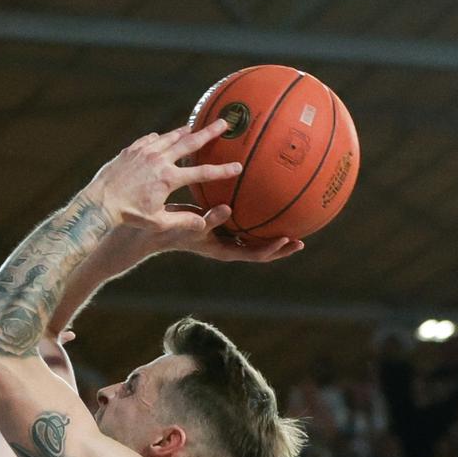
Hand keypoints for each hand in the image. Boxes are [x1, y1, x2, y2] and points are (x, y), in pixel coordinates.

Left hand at [84, 120, 240, 232]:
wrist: (99, 202)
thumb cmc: (128, 215)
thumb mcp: (158, 222)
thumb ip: (183, 222)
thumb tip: (205, 224)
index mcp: (168, 178)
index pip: (202, 173)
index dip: (222, 171)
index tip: (238, 167)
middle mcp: (159, 160)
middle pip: (190, 143)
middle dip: (209, 133)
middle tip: (224, 123)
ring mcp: (144, 152)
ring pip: (169, 137)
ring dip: (184, 131)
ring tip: (194, 126)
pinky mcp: (131, 150)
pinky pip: (149, 140)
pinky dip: (159, 138)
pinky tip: (162, 137)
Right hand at [146, 203, 303, 261]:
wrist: (156, 230)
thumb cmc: (173, 229)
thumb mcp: (191, 225)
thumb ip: (211, 219)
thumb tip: (229, 210)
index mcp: (224, 251)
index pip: (254, 255)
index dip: (272, 250)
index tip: (287, 240)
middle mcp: (228, 246)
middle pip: (260, 251)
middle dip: (280, 247)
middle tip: (300, 241)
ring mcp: (225, 237)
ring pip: (253, 239)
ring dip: (272, 234)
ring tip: (290, 225)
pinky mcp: (221, 226)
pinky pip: (243, 223)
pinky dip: (254, 216)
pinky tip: (261, 201)